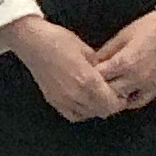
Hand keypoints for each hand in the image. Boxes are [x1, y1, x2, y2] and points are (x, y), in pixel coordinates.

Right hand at [0, 14, 125, 124]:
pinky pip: (73, 115)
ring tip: (97, 96)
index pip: (112, 103)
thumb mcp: (87, 50)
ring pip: (89, 114)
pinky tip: (83, 101)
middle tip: (112, 94)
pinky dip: (81, 111)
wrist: (32, 42)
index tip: (122, 92)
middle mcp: (77, 95)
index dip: (120, 100)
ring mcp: (63, 100)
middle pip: (102, 111)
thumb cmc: (59, 40)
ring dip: (96, 108)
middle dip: (110, 104)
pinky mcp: (53, 101)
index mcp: (88, 81)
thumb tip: (110, 76)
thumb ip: (101, 67)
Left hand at [90, 5, 155, 106]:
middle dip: (96, 89)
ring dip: (111, 97)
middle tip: (89, 85)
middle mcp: (135, 78)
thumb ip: (106, 52)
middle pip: (107, 92)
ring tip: (102, 90)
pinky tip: (120, 95)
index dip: (87, 76)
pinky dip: (127, 101)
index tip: (81, 74)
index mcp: (124, 62)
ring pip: (121, 100)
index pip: (97, 77)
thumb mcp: (122, 36)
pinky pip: (138, 102)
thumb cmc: (149, 26)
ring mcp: (148, 85)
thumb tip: (90, 63)